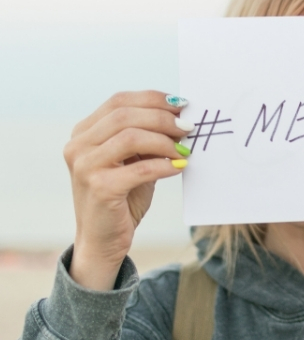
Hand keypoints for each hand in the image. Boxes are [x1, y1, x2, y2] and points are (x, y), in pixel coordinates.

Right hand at [63, 91, 192, 289]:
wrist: (103, 240)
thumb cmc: (123, 196)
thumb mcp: (133, 160)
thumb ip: (148, 137)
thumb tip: (181, 116)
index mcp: (84, 132)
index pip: (119, 101)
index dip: (153, 99)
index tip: (181, 104)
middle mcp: (78, 146)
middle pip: (125, 115)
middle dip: (162, 118)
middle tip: (188, 126)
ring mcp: (85, 166)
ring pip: (130, 137)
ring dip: (164, 141)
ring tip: (184, 149)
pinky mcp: (99, 188)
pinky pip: (139, 169)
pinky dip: (163, 165)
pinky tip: (179, 166)